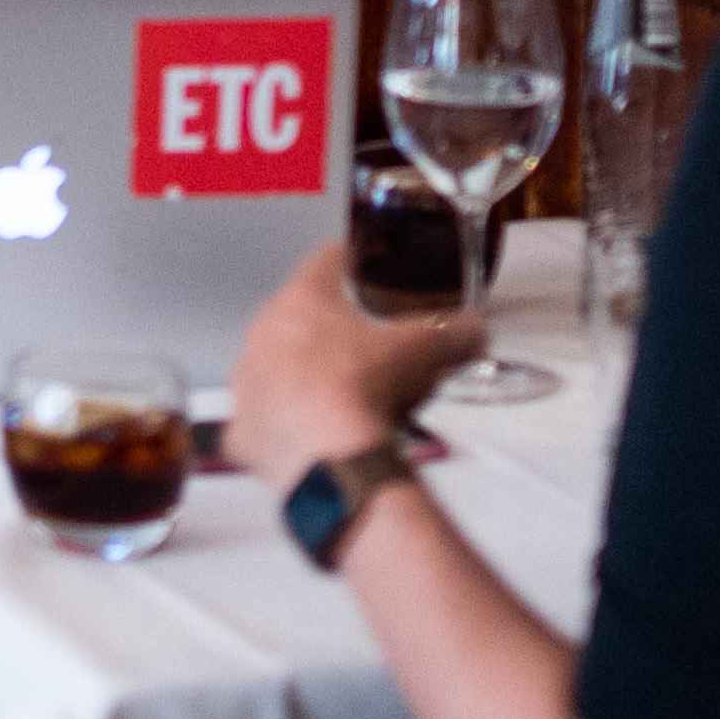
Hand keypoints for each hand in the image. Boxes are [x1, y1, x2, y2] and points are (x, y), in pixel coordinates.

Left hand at [231, 240, 478, 485]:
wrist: (332, 457)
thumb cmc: (371, 385)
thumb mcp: (426, 350)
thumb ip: (456, 332)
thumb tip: (478, 328)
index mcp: (300, 301)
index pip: (324, 261)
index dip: (349, 260)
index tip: (366, 267)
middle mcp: (261, 334)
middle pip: (295, 316)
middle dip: (327, 324)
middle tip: (362, 338)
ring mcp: (246, 385)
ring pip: (273, 367)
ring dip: (299, 374)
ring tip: (336, 391)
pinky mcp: (240, 433)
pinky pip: (260, 424)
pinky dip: (282, 428)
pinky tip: (307, 435)